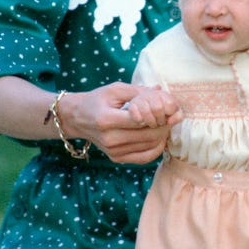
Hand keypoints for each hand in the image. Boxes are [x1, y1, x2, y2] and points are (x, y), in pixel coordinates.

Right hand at [59, 83, 181, 164]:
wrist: (78, 119)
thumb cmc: (98, 100)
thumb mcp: (115, 90)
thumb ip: (139, 91)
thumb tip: (161, 91)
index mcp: (106, 119)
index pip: (140, 119)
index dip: (157, 114)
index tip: (165, 108)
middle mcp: (109, 139)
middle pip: (147, 135)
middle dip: (164, 125)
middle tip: (170, 116)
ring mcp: (113, 151)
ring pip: (149, 147)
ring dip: (162, 136)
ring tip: (165, 124)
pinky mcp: (117, 158)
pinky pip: (144, 158)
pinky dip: (156, 148)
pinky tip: (158, 137)